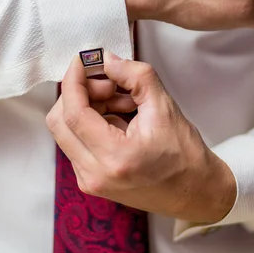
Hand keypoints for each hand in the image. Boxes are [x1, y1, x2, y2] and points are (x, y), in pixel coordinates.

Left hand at [46, 52, 236, 222]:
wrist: (194, 193)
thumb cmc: (184, 156)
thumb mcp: (164, 107)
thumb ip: (135, 76)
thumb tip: (107, 60)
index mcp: (115, 157)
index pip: (74, 113)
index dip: (74, 81)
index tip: (82, 61)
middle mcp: (94, 174)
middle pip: (59, 121)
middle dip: (79, 93)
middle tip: (110, 84)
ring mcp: (89, 181)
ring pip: (66, 130)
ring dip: (87, 107)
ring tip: (122, 102)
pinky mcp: (90, 181)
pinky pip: (76, 142)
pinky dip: (90, 122)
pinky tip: (118, 118)